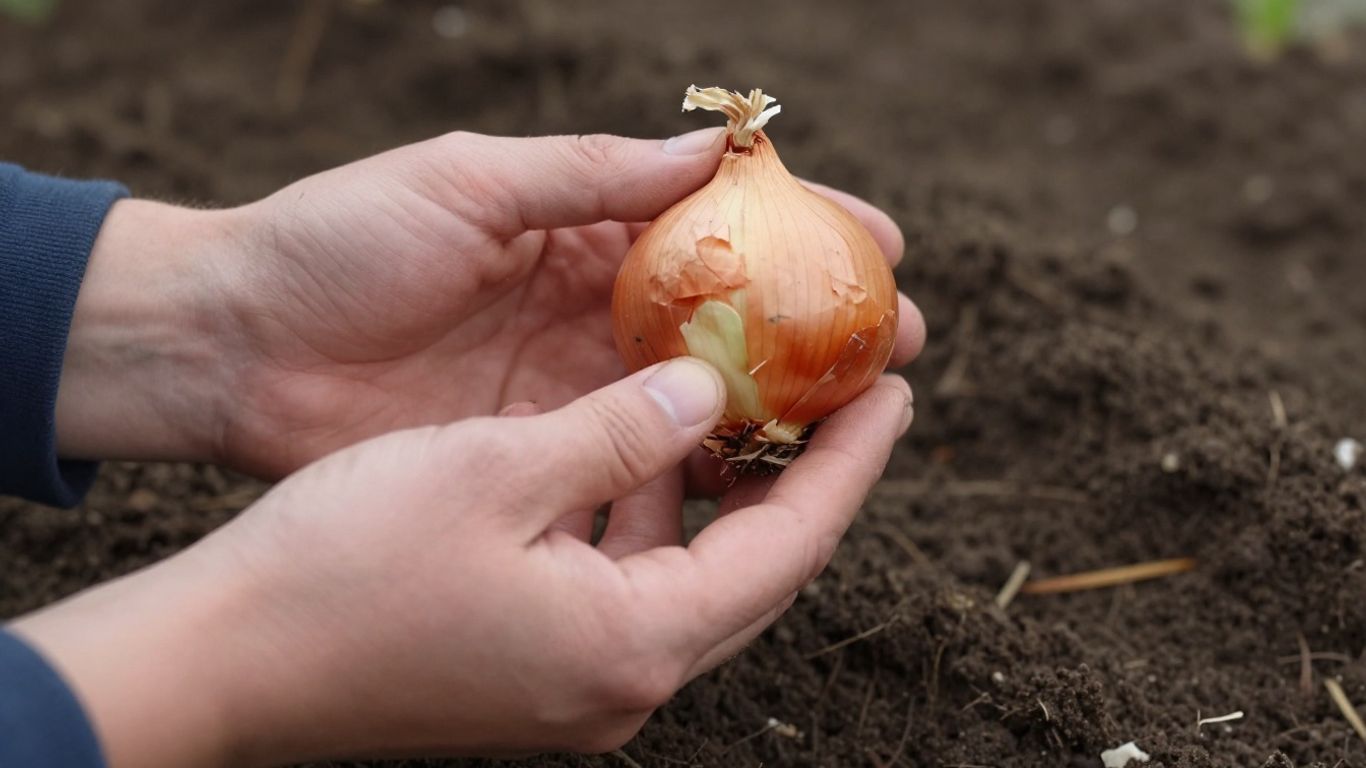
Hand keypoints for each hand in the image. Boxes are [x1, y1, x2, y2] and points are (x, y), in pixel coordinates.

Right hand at [16, 358, 913, 765]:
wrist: (222, 662)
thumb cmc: (345, 566)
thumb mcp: (495, 471)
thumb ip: (619, 432)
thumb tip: (705, 392)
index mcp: (633, 644)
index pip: (789, 548)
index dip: (850, 464)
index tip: (895, 392)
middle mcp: (621, 683)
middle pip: (753, 571)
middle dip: (803, 479)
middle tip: (840, 395)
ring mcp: (575, 686)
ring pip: (687, 574)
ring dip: (716, 491)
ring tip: (748, 400)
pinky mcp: (531, 671)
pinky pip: (625, 582)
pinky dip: (645, 513)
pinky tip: (640, 443)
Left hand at [54, 129, 924, 475]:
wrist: (234, 349)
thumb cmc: (337, 244)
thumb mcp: (469, 182)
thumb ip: (591, 175)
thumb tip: (715, 152)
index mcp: (579, 232)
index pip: (715, 229)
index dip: (802, 234)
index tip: (884, 244)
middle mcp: (591, 315)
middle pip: (732, 322)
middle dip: (820, 328)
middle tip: (902, 339)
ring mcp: (572, 392)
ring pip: (701, 400)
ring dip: (784, 404)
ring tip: (864, 411)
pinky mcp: (543, 458)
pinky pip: (642, 463)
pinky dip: (706, 466)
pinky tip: (765, 473)